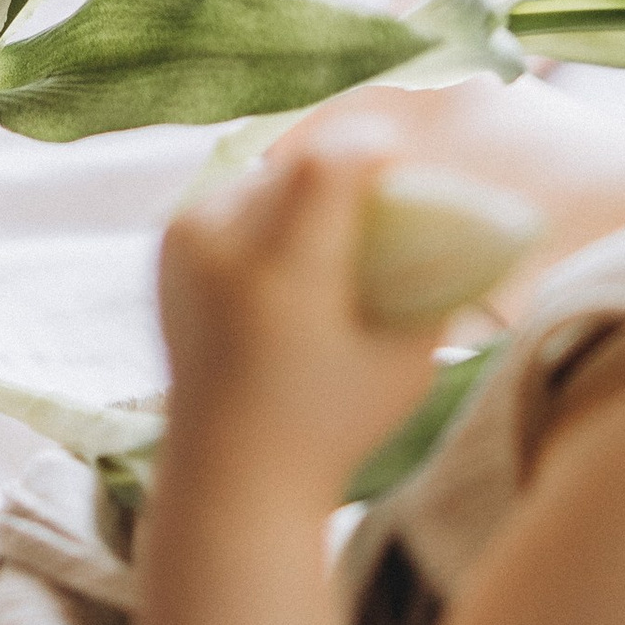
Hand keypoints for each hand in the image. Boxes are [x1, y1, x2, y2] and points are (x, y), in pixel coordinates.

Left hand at [158, 127, 441, 504]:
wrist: (231, 476)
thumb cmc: (335, 430)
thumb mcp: (406, 365)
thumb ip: (431, 286)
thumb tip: (456, 219)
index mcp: (282, 276)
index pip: (326, 164)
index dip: (371, 149)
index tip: (402, 163)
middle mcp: (222, 247)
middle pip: (297, 163)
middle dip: (343, 168)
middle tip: (380, 195)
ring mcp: (186, 243)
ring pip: (264, 175)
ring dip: (304, 187)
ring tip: (335, 230)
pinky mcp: (168, 244)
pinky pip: (233, 196)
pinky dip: (268, 209)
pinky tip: (290, 248)